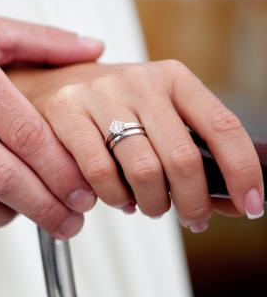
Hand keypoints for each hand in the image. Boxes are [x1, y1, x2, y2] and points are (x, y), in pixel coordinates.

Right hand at [7, 60, 264, 231]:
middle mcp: (139, 81)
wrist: (49, 82)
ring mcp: (100, 94)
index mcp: (172, 78)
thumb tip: (232, 202)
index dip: (242, 172)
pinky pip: (100, 174)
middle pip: (181, 158)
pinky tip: (115, 197)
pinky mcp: (66, 111)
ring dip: (151, 204)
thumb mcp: (156, 116)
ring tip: (147, 206)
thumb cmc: (109, 107)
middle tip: (190, 219)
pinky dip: (113, 198)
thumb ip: (192, 153)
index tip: (250, 203)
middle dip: (192, 203)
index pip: (222, 126)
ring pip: (142, 171)